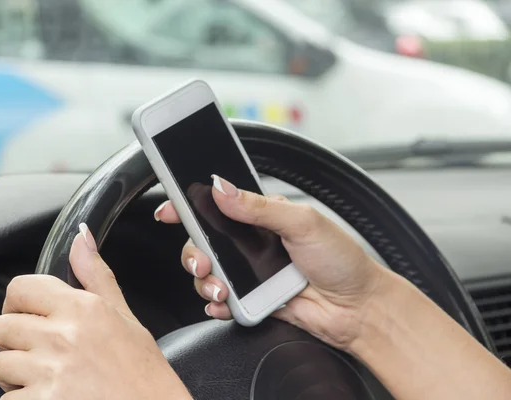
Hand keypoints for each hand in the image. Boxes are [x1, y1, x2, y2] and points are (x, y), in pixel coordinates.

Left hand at [0, 224, 190, 398]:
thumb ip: (96, 275)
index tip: (28, 313)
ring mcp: (48, 374)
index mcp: (82, 309)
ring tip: (49, 378)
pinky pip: (8, 399)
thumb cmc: (142, 372)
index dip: (20, 301)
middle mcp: (61, 337)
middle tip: (43, 351)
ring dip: (16, 373)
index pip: (20, 288)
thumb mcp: (124, 317)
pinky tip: (53, 397)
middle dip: (15, 340)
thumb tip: (81, 237)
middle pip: (1, 327)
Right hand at [156, 175, 385, 349]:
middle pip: (202, 242)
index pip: (217, 206)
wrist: (358, 308)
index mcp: (261, 217)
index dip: (189, 206)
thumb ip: (259, 207)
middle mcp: (251, 243)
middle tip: (203, 262)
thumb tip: (222, 188)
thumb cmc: (340, 260)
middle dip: (193, 252)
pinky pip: (221, 302)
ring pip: (207, 274)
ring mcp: (250, 272)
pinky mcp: (252, 300)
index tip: (170, 211)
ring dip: (204, 282)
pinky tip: (223, 305)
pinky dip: (215, 306)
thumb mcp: (303, 223)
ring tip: (221, 289)